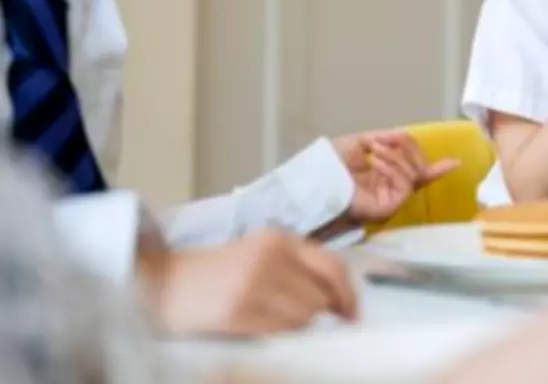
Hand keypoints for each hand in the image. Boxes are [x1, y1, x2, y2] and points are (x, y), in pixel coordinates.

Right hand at [138, 231, 356, 335]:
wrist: (164, 283)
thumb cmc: (217, 275)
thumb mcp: (260, 256)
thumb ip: (297, 271)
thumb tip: (338, 307)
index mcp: (280, 239)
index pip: (333, 266)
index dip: (348, 295)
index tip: (351, 317)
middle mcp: (271, 256)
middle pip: (320, 297)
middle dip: (321, 319)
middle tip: (312, 330)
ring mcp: (254, 283)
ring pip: (304, 318)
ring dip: (301, 332)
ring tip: (280, 330)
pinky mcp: (238, 311)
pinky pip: (279, 333)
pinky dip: (281, 340)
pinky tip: (267, 336)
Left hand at [333, 131, 459, 222]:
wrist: (315, 179)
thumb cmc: (331, 165)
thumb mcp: (359, 142)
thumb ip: (384, 138)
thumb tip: (403, 134)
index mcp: (387, 174)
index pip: (416, 171)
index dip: (437, 168)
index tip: (455, 162)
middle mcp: (392, 188)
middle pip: (419, 169)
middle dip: (409, 148)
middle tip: (393, 138)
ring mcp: (390, 199)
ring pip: (412, 175)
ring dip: (396, 156)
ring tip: (376, 150)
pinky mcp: (387, 208)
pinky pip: (403, 187)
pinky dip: (392, 169)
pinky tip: (376, 162)